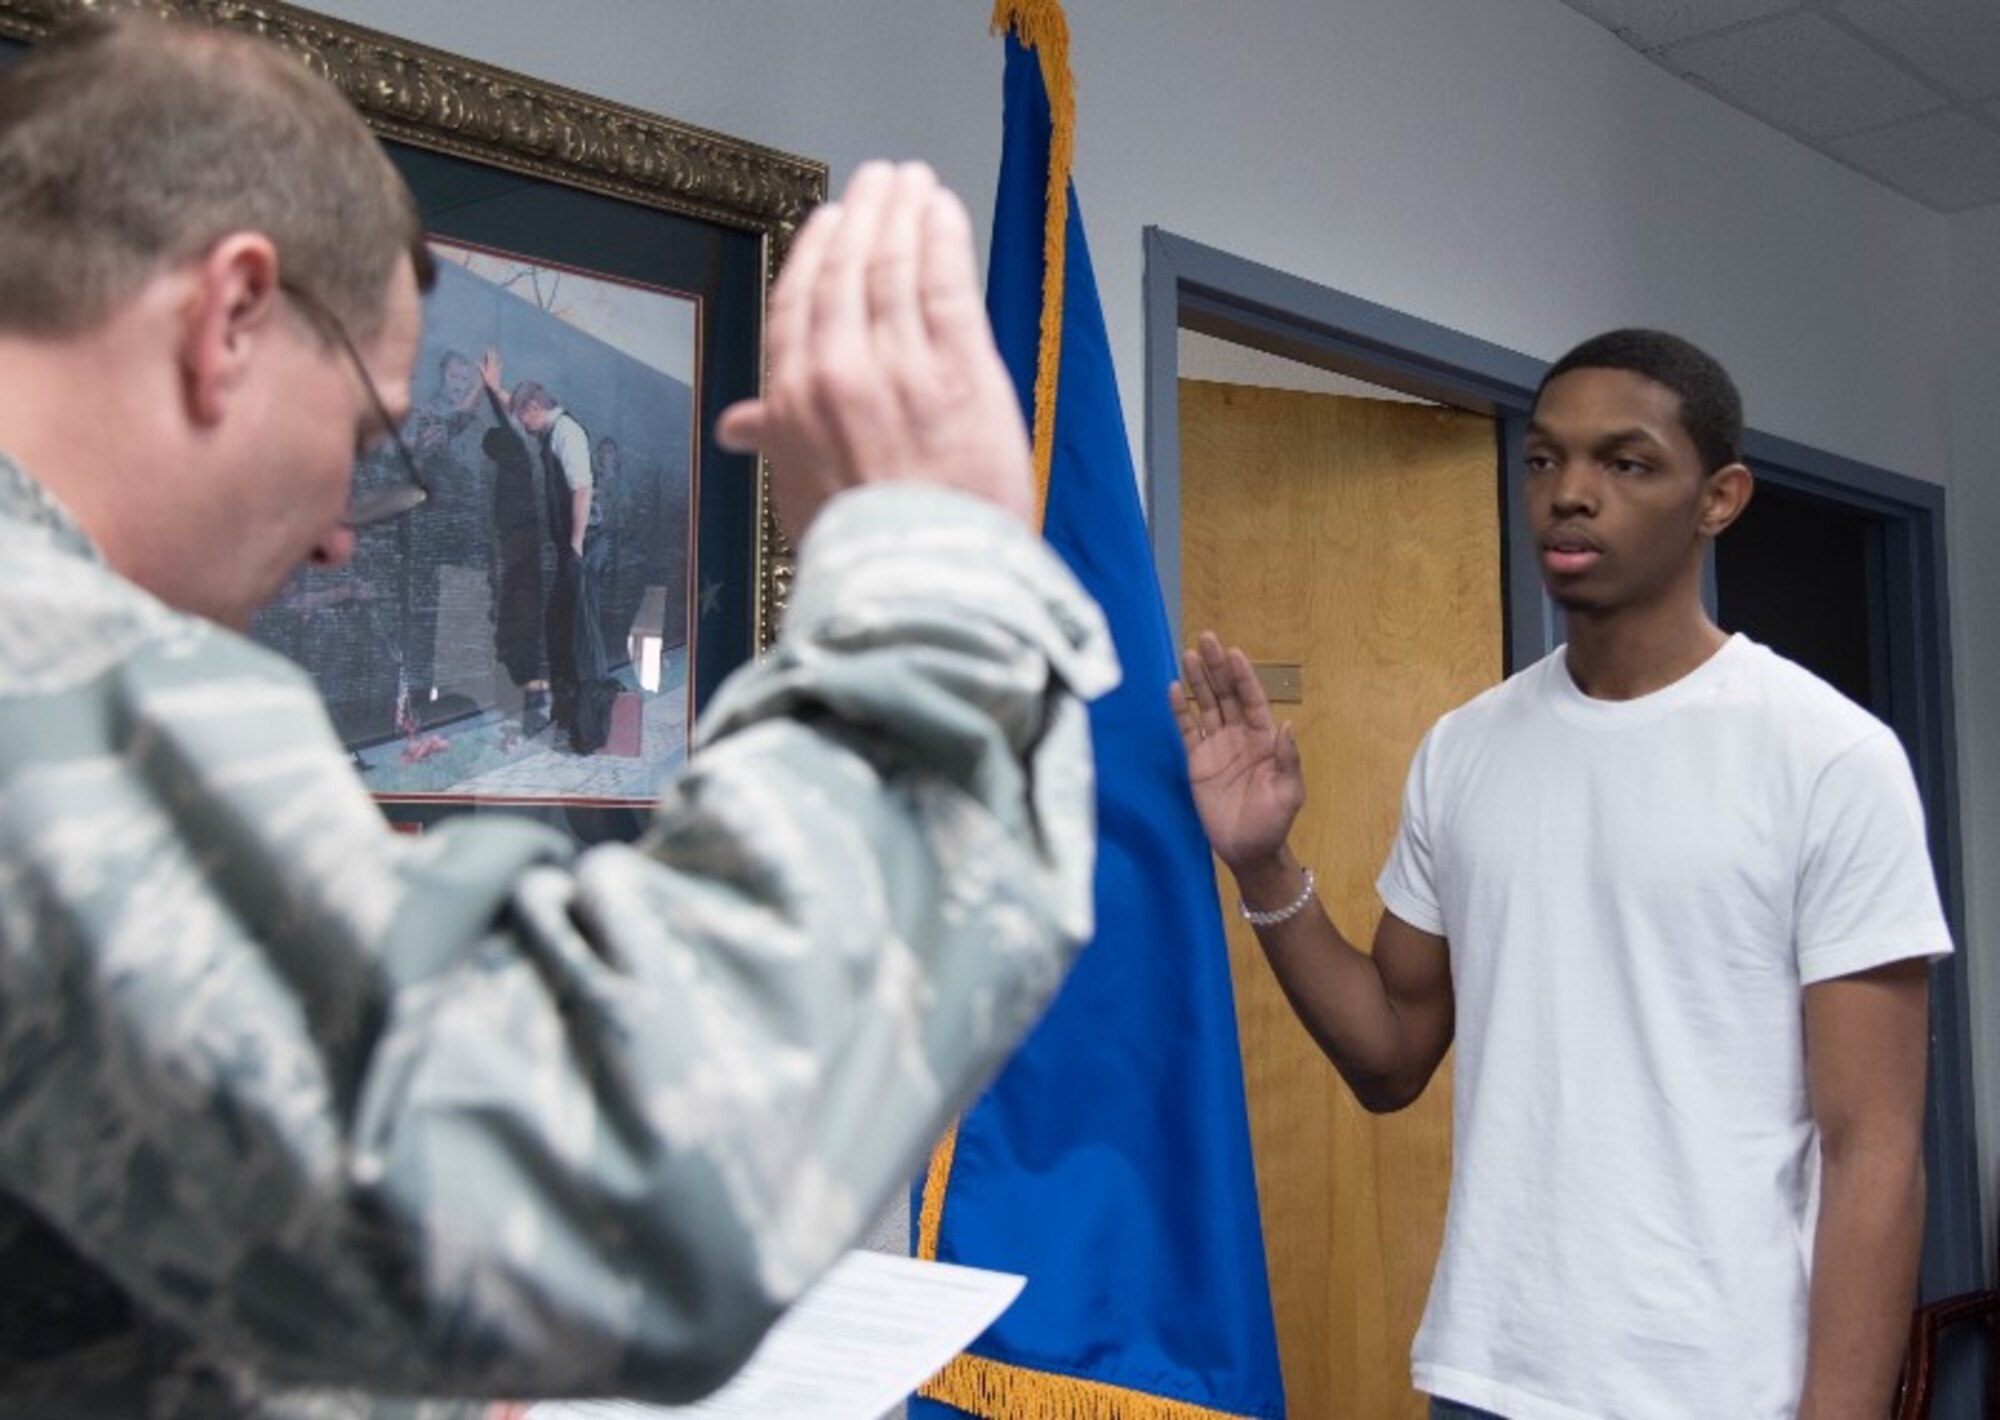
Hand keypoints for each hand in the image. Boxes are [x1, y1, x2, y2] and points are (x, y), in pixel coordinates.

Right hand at [479, 348, 502, 394]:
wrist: (496, 387)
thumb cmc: (489, 382)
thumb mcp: (484, 376)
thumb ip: (481, 369)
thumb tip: (477, 362)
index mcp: (490, 367)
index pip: (489, 358)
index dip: (488, 353)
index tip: (488, 348)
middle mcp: (494, 367)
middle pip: (493, 358)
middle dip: (493, 352)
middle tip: (493, 347)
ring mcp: (497, 370)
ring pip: (497, 361)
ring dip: (497, 356)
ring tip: (497, 352)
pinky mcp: (499, 373)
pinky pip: (500, 367)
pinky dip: (500, 363)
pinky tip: (501, 361)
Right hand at [715, 160, 1032, 541]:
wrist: (923, 588)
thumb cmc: (865, 553)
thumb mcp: (800, 495)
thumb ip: (776, 442)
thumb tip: (736, 427)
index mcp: (793, 402)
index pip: (799, 303)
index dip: (816, 254)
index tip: (830, 224)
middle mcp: (839, 373)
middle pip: (847, 272)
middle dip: (863, 218)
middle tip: (878, 182)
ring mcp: (900, 367)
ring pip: (895, 267)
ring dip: (904, 214)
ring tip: (913, 182)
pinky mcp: (961, 368)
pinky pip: (945, 282)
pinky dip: (942, 236)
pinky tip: (943, 210)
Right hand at [1171, 632, 1305, 870]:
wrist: (1247, 850)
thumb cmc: (1273, 821)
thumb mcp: (1289, 792)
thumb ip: (1287, 759)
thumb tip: (1286, 725)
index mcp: (1264, 739)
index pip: (1252, 699)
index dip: (1243, 677)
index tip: (1233, 653)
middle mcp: (1239, 735)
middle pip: (1226, 694)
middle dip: (1216, 667)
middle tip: (1206, 639)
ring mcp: (1216, 746)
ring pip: (1205, 706)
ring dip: (1198, 680)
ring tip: (1189, 654)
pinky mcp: (1197, 761)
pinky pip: (1187, 730)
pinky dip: (1180, 710)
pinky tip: (1173, 689)